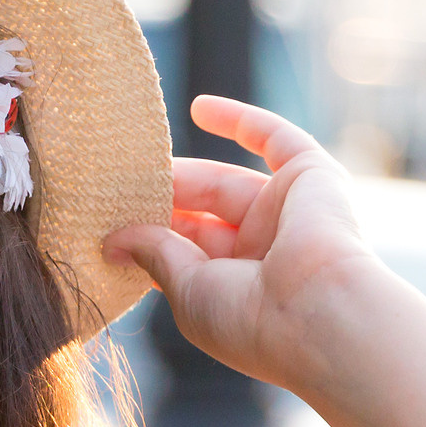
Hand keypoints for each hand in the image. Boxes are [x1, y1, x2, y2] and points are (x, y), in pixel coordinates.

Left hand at [101, 95, 387, 391]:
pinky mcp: (312, 178)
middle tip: (116, 189)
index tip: (107, 227)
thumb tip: (114, 239)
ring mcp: (288, 216)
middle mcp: (266, 256)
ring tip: (137, 162)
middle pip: (201, 217)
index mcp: (239, 292)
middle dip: (161, 204)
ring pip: (225, 182)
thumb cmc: (250, 319)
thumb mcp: (187, 290)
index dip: (150, 239)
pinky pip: (275, 138)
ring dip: (183, 173)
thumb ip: (155, 255)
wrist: (318, 312)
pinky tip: (197, 107)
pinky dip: (240, 120)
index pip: (186, 257)